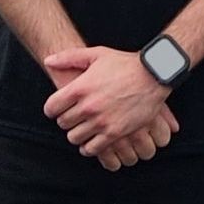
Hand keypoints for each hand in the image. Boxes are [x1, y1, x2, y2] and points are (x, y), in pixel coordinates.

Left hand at [43, 46, 177, 160]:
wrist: (154, 75)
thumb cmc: (125, 64)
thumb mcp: (98, 54)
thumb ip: (70, 57)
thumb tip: (48, 61)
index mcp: (80, 88)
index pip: (51, 108)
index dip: (53, 108)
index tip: (60, 108)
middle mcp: (88, 106)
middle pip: (63, 123)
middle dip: (67, 119)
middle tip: (76, 115)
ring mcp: (101, 121)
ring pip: (74, 137)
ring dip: (77, 133)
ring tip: (85, 126)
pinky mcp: (114, 133)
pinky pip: (91, 149)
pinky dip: (89, 146)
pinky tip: (93, 138)